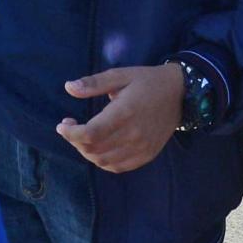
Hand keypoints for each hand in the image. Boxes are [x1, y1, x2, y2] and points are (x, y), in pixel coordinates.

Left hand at [58, 63, 181, 172]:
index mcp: (125, 112)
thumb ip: (94, 83)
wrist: (180, 93)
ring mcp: (141, 147)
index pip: (91, 133)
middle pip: (94, 150)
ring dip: (87, 152)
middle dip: (75, 141)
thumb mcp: (120, 75)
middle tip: (71, 128)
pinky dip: (103, 161)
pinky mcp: (147, 154)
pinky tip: (99, 148)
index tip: (62, 125)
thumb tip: (68, 87)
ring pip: (104, 161)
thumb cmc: (147, 81)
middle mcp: (133, 134)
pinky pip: (118, 167)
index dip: (71, 134)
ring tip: (83, 138)